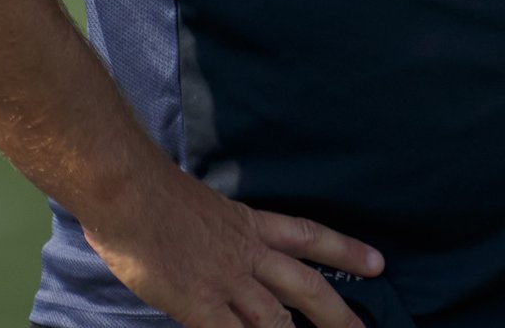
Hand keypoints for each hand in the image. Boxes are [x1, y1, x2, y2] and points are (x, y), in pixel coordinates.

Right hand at [82, 168, 383, 327]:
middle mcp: (245, 252)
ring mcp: (225, 280)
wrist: (127, 190)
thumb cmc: (147, 190)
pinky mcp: (199, 302)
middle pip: (303, 285)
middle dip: (336, 312)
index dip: (345, 251)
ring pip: (276, 318)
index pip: (306, 236)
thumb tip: (209, 247)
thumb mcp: (198, 205)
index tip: (377, 263)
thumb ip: (214, 230)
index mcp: (246, 224)